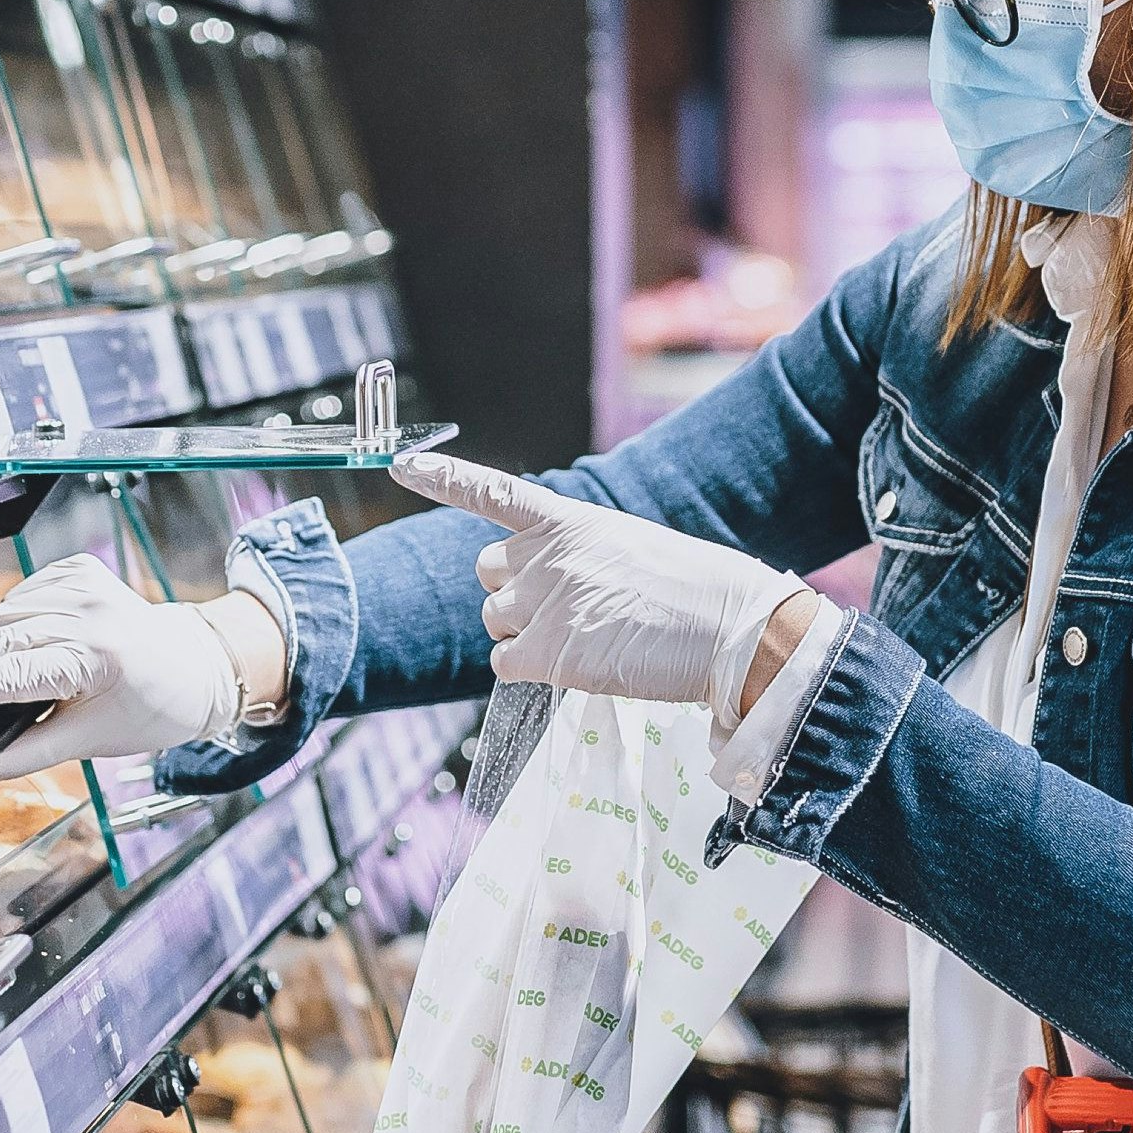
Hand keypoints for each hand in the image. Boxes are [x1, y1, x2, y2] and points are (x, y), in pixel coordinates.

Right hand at [0, 555, 283, 772]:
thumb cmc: (150, 707)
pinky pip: (17, 599)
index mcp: (99, 656)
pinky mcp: (76, 568)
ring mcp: (82, 582)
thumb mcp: (89, 743)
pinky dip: (12, 626)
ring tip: (13, 684)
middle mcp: (90, 610)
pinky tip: (37, 645)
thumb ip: (20, 755)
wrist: (196, 664)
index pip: (10, 674)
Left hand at [390, 452, 812, 707]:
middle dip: (514, 592)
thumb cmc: (692, 592)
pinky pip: (505, 664)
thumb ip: (575, 556)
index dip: (441, 478)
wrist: (732, 629)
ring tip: (587, 637)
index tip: (399, 464)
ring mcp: (545, 603)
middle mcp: (547, 556)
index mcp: (569, 521)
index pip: (491, 492)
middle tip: (570, 609)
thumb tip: (538, 592)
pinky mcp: (549, 652)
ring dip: (525, 634)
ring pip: (495, 622)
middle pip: (488, 574)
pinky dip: (531, 668)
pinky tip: (579, 664)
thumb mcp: (627, 548)